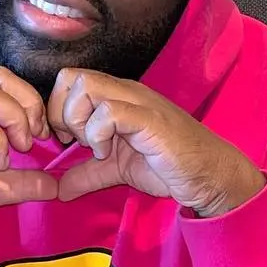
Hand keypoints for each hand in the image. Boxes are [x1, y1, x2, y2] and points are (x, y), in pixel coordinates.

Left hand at [49, 70, 262, 217]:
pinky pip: (109, 111)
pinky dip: (98, 134)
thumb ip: (87, 174)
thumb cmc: (169, 167)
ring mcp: (138, 102)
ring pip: (86, 87)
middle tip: (77, 142)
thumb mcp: (117, 170)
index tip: (67, 141)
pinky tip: (108, 153)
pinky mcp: (149, 119)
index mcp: (117, 96)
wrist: (208, 175)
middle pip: (71, 77)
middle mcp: (125, 91)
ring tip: (95, 147)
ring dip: (79, 121)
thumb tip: (57, 189)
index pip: (69, 80)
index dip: (57, 109)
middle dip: (62, 113)